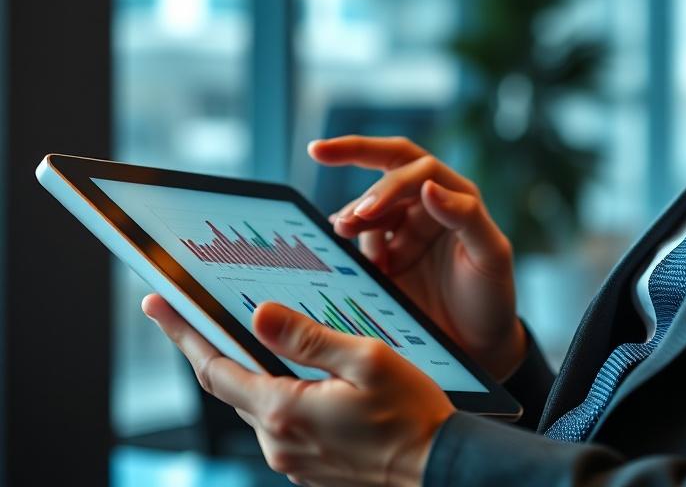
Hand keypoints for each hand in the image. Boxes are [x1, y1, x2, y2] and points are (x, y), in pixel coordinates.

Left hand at [142, 294, 453, 486]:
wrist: (439, 468)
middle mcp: (279, 442)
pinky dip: (277, 394)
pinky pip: (280, 423)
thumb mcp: (366, 360)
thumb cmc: (412, 414)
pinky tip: (299, 376)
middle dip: (211, 346)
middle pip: (229, 385)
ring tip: (257, 338)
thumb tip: (259, 315)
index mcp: (285, 412)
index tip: (158, 305)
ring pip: (256, 403)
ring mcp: (292, 460)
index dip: (184, 333)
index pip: (215, 368)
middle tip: (196, 310)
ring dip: (250, 370)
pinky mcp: (309, 468)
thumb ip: (308, 338)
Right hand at [309, 136, 526, 379]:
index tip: (365, 209)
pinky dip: (349, 239)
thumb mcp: (492, 256)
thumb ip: (466, 217)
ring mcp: (406, 229)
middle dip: (356, 175)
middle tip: (344, 221)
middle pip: (386, 169)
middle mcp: (430, 205)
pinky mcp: (388, 255)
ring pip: (370, 205)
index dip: (385, 177)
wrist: (478, 346)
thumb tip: (428, 186)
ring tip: (342, 234)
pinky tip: (342, 247)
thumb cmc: (492, 298)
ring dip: (353, 215)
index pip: (414, 165)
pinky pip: (361, 235)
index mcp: (457, 196)